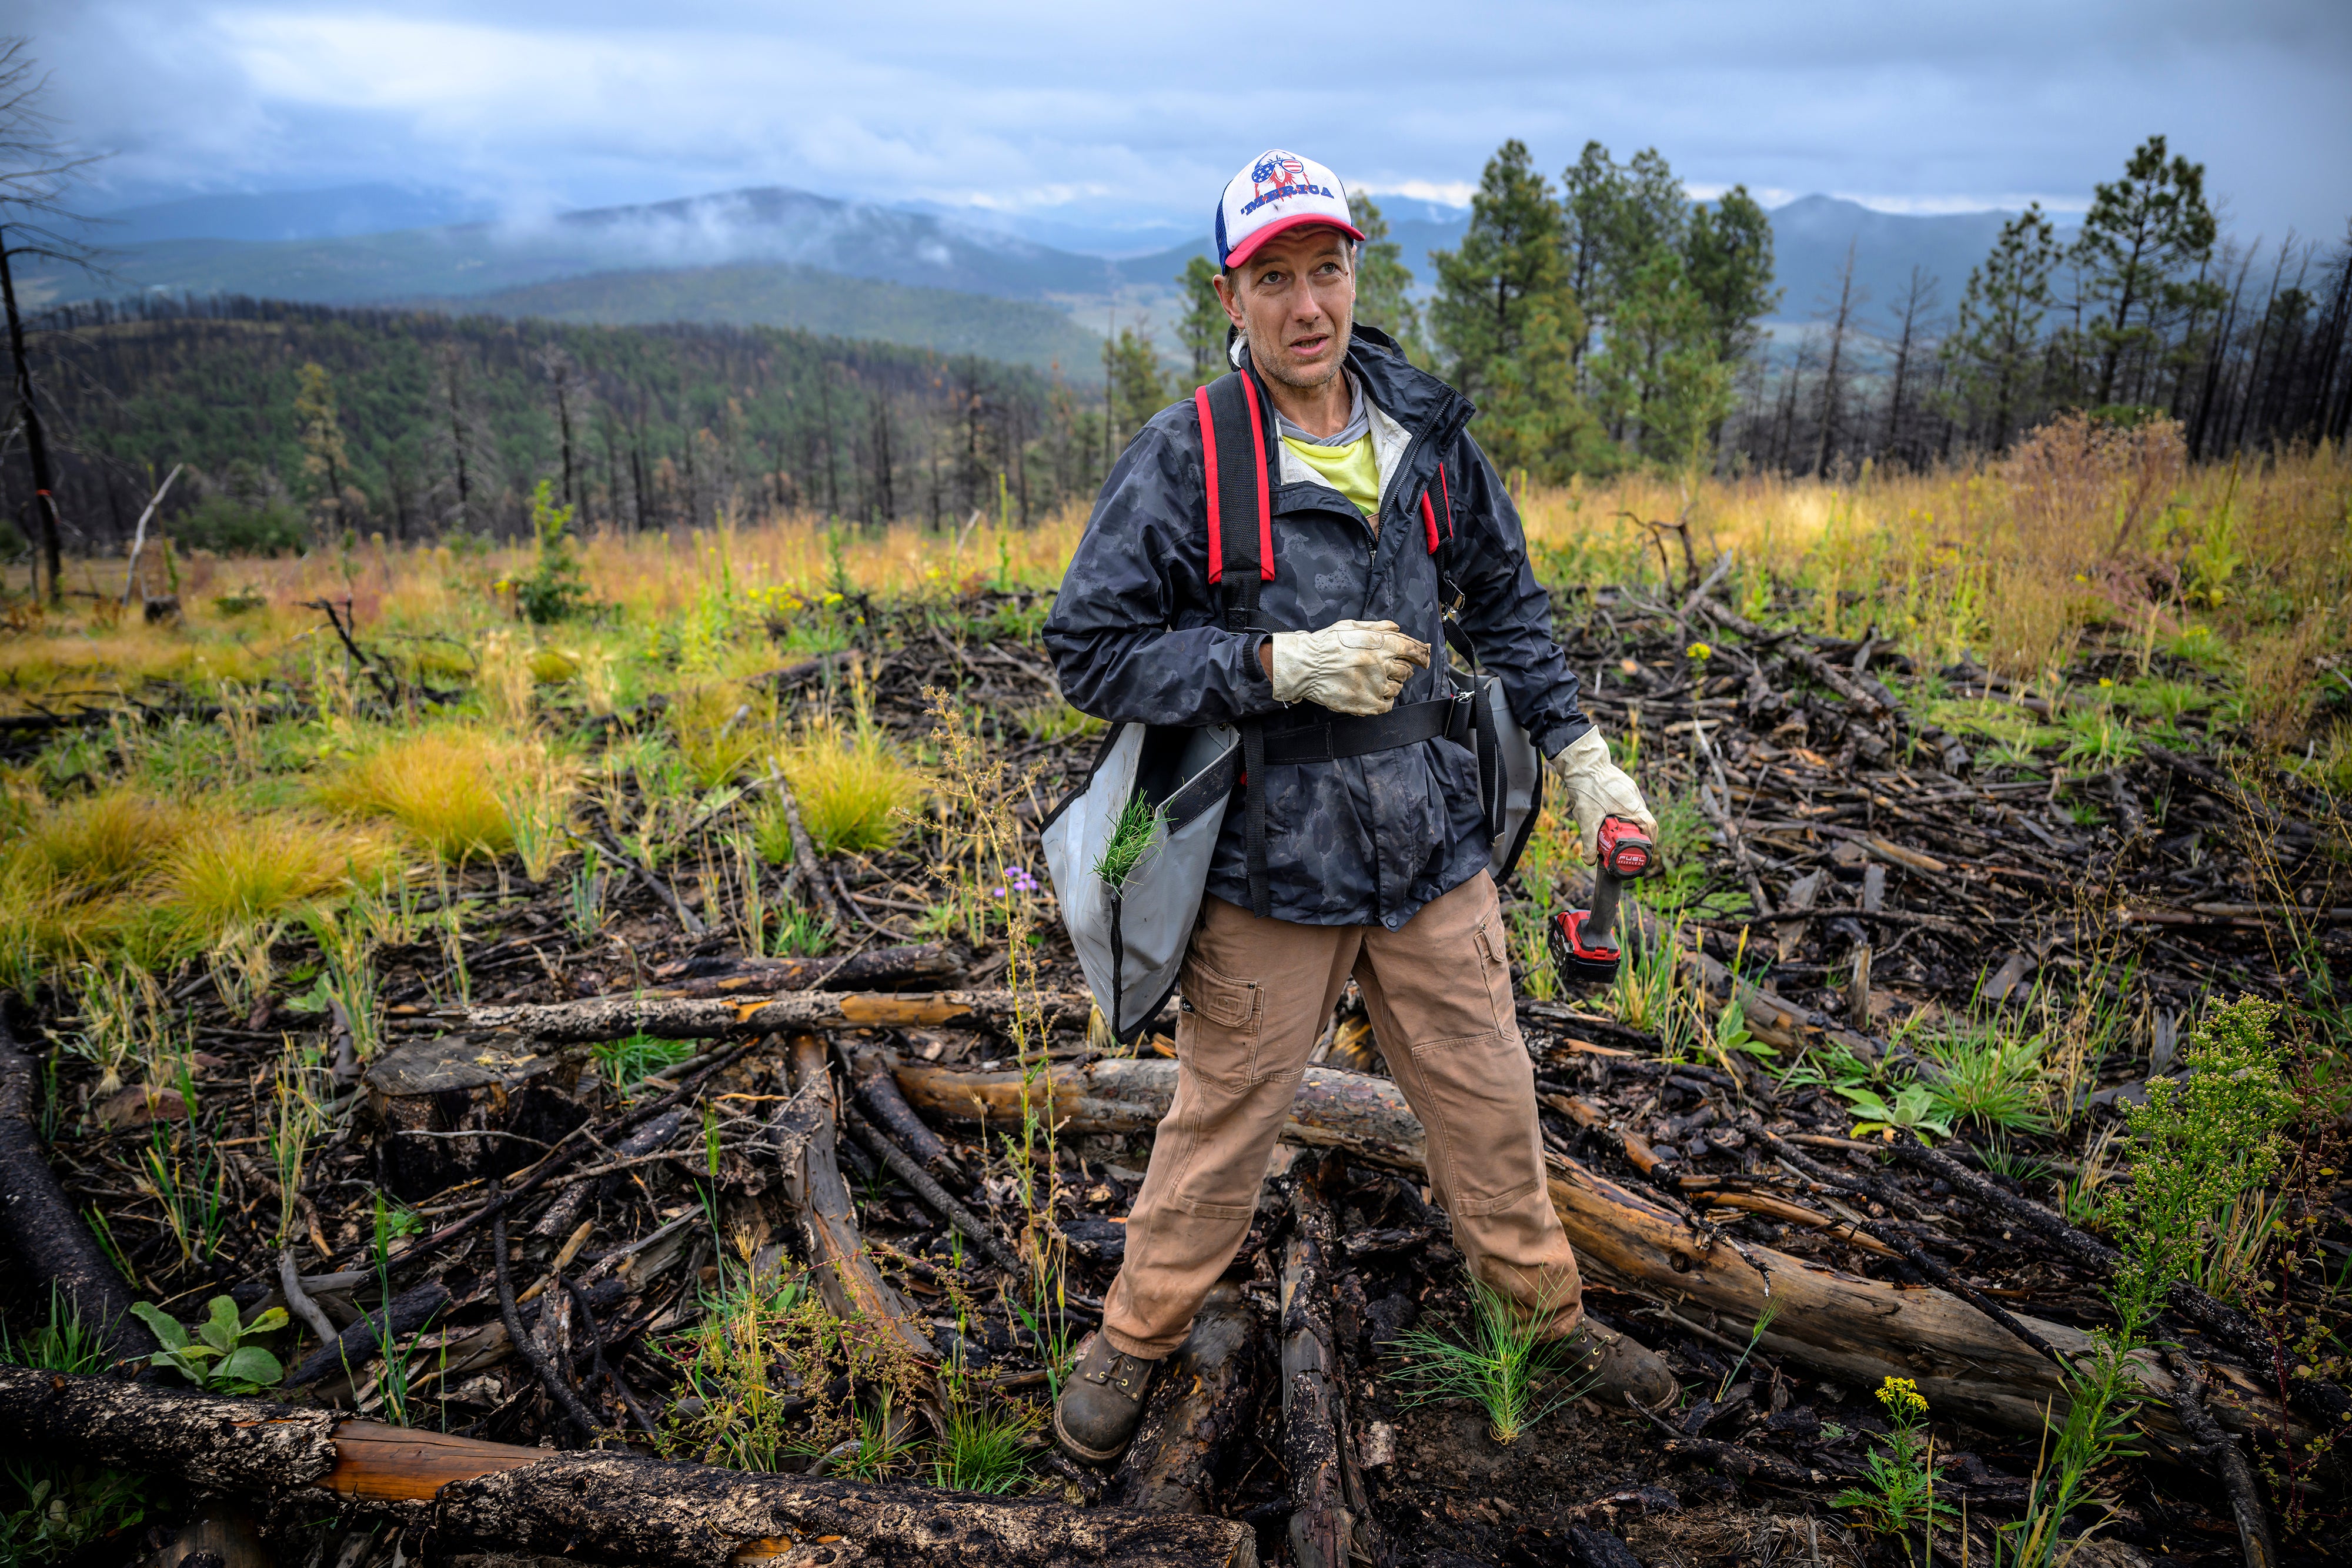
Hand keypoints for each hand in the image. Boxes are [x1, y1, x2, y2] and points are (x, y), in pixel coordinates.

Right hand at [1268, 620, 1431, 715]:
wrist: (1305, 666)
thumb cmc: (1326, 644)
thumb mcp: (1351, 627)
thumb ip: (1377, 627)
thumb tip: (1397, 628)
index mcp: (1379, 645)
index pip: (1411, 650)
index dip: (1421, 654)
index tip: (1423, 659)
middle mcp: (1380, 665)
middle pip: (1406, 671)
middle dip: (1402, 670)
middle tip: (1390, 669)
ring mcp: (1374, 686)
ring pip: (1397, 688)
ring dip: (1392, 685)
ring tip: (1377, 681)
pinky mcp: (1366, 703)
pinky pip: (1387, 705)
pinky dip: (1386, 701)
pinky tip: (1376, 695)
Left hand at [1552, 727, 1656, 854]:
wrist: (1581, 761)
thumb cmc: (1587, 787)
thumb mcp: (1586, 819)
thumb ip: (1588, 842)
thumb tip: (1589, 860)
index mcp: (1633, 806)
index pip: (1651, 827)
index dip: (1650, 842)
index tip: (1644, 852)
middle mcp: (1635, 797)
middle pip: (1643, 820)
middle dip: (1636, 835)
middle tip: (1626, 846)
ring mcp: (1629, 789)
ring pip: (1634, 810)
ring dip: (1628, 823)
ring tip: (1615, 833)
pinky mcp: (1621, 784)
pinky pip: (1626, 802)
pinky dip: (1621, 812)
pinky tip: (1608, 816)